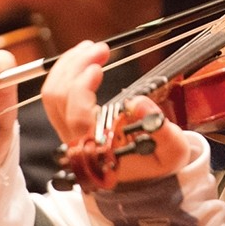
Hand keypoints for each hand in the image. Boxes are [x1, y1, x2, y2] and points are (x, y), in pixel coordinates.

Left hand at [41, 41, 189, 186]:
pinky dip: (66, 72)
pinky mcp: (68, 122)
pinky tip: (83, 59)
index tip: (97, 67)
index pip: (77, 116)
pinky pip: (56, 94)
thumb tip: (138, 103)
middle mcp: (77, 142)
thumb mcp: (172, 150)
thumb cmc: (157, 163)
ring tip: (90, 48)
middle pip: (57, 98)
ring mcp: (68, 132)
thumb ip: (161, 130)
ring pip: (52, 94)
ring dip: (68, 65)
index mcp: (99, 151)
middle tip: (100, 48)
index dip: (80, 88)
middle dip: (76, 66)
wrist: (146, 177)